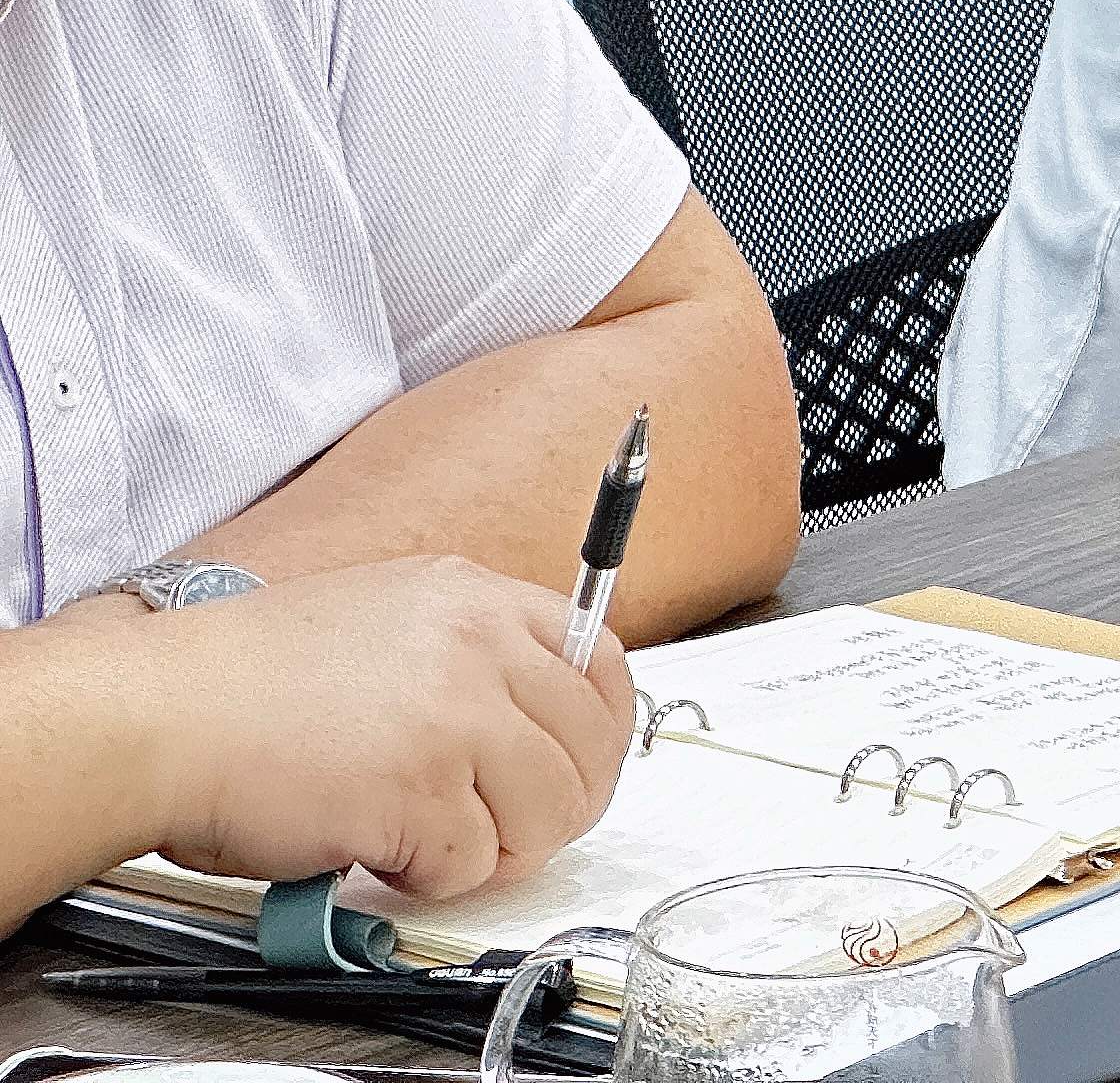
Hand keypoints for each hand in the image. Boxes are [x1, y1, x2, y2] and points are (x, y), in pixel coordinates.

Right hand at [137, 559, 634, 899]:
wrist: (157, 716)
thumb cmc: (242, 684)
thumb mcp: (386, 620)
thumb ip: (468, 653)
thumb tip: (532, 719)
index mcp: (477, 597)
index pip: (604, 662)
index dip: (600, 731)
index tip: (578, 768)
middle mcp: (480, 645)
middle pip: (590, 747)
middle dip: (555, 806)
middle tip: (500, 831)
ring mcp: (458, 716)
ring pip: (548, 812)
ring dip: (494, 849)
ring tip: (427, 843)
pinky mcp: (423, 792)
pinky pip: (471, 864)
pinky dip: (428, 880)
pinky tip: (376, 854)